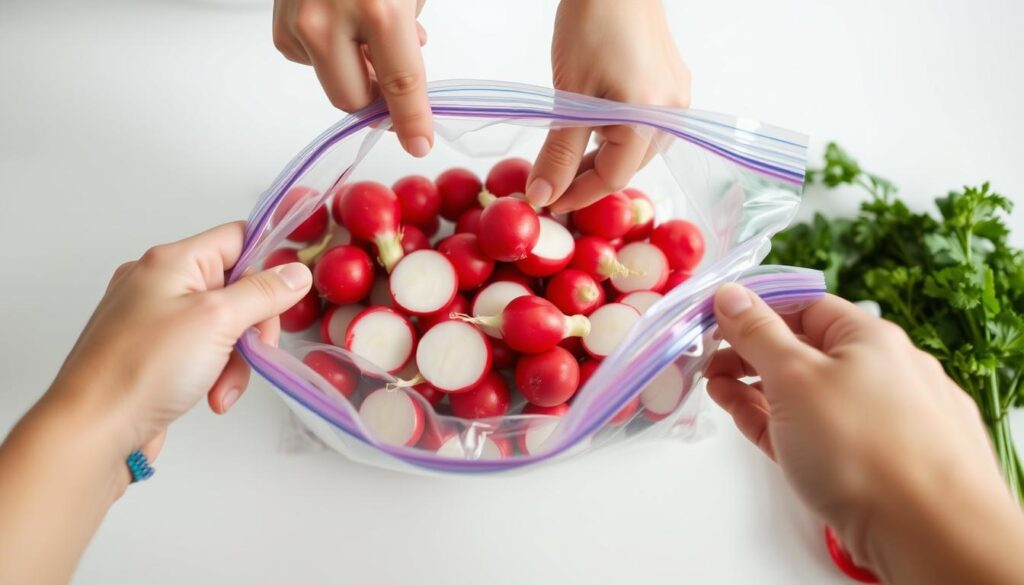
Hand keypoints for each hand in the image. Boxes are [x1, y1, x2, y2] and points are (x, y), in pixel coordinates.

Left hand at [0, 222, 311, 583]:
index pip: (238, 239)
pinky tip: (209, 397)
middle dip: (252, 325)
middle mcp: (159, 283)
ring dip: (236, 359)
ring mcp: (153, 320)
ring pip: (223, 326)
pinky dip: (214, 373)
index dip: (268, 262)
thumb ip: (263, 292)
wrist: (92, 431)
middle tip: (255, 352)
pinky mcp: (152, 355)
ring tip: (223, 389)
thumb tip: (295, 273)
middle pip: (236, 288)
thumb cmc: (144, 369)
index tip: (288, 295)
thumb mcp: (218, 320)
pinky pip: (203, 352)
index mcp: (171, 261)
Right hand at [272, 0, 432, 156]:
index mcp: (376, 10)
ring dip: (352, 72)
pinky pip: (308, 60)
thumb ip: (408, 35)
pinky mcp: (280, 24)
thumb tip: (401, 73)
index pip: (400, 84)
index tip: (419, 143)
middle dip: (376, 101)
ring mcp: (297, 22)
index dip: (412, 120)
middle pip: (353, 99)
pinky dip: (327, 50)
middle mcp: (327, 20)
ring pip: (329, 82)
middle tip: (392, 86)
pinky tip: (337, 21)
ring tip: (365, 34)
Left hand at [527, 0, 689, 211]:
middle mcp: (674, 112)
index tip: (547, 201)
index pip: (613, 177)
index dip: (577, 194)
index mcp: (649, 117)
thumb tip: (543, 194)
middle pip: (628, 166)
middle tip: (551, 180)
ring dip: (604, 156)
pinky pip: (646, 125)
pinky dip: (618, 134)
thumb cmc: (590, 23)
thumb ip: (559, 150)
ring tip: (569, 153)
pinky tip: (593, 125)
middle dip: (589, 177)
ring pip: (637, 148)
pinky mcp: (673, 82)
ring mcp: (678, 96)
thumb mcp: (569, 94)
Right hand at [707, 284, 1023, 583]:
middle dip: (751, 355)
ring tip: (720, 395)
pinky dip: (782, 424)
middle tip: (709, 365)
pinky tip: (751, 423)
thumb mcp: (794, 377)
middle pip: (805, 351)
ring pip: (811, 395)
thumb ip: (757, 333)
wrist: (930, 535)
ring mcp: (885, 419)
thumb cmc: (864, 448)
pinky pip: (821, 432)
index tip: (715, 322)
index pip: (804, 306)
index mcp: (870, 337)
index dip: (755, 310)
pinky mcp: (877, 463)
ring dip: (760, 390)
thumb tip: (731, 294)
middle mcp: (884, 372)